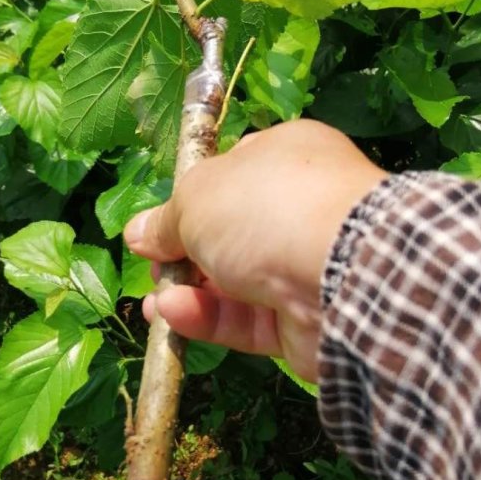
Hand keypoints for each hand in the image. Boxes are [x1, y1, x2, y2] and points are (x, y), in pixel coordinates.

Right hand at [123, 120, 384, 380]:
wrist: (343, 272)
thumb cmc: (266, 208)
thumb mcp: (197, 198)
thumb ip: (165, 220)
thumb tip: (137, 234)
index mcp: (285, 158)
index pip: (231, 174)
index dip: (190, 199)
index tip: (156, 224)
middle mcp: (298, 209)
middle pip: (227, 233)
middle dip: (183, 253)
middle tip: (153, 265)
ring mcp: (301, 267)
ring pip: (232, 282)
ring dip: (187, 291)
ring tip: (153, 303)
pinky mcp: (300, 321)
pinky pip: (245, 318)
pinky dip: (208, 318)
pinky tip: (172, 315)